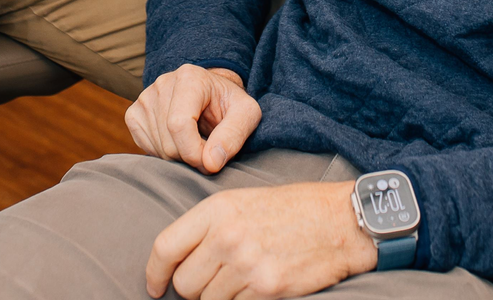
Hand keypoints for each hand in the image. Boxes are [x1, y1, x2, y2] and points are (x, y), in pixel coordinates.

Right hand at [125, 65, 261, 175]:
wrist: (212, 94)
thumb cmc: (230, 104)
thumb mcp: (246, 114)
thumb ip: (234, 136)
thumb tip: (211, 162)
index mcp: (189, 77)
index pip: (179, 125)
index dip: (195, 153)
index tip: (212, 162)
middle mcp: (162, 83)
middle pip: (169, 141)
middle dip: (190, 158)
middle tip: (208, 152)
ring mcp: (145, 98)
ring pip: (158, 148)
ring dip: (180, 157)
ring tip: (196, 143)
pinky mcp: (134, 114)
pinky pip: (146, 147)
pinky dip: (164, 154)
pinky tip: (179, 142)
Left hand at [145, 181, 375, 299]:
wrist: (339, 221)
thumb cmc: (290, 210)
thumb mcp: (241, 202)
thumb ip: (207, 228)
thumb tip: (175, 264)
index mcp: (216, 210)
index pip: (165, 247)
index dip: (153, 273)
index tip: (155, 286)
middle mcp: (227, 236)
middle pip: (185, 283)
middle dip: (193, 288)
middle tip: (214, 280)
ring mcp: (246, 264)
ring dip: (220, 297)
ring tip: (244, 277)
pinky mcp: (267, 288)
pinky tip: (259, 285)